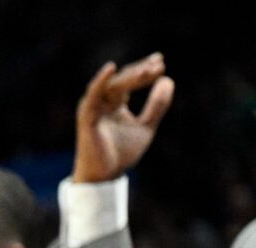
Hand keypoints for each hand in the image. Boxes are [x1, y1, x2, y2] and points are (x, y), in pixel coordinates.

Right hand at [74, 56, 174, 184]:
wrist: (104, 176)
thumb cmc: (121, 154)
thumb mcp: (146, 127)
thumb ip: (156, 105)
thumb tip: (168, 80)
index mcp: (115, 104)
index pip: (129, 81)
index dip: (144, 71)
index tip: (160, 63)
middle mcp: (102, 103)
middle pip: (122, 80)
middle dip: (140, 71)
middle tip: (158, 65)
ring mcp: (93, 108)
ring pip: (111, 85)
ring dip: (128, 76)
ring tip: (147, 70)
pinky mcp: (86, 117)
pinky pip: (92, 95)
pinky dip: (100, 81)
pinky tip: (110, 69)